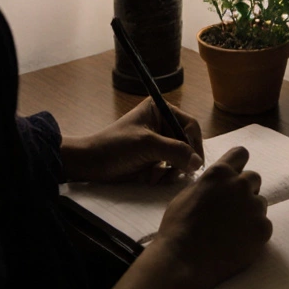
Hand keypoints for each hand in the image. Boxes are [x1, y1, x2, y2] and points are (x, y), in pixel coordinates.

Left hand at [61, 98, 203, 183]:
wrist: (90, 164)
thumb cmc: (115, 147)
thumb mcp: (147, 145)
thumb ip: (175, 150)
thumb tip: (198, 163)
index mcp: (160, 110)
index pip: (190, 125)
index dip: (194, 144)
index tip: (194, 163)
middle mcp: (162, 124)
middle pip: (187, 143)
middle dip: (181, 160)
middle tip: (174, 173)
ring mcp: (158, 142)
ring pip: (180, 158)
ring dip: (171, 170)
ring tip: (157, 176)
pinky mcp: (153, 159)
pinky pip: (170, 168)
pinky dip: (164, 176)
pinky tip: (150, 178)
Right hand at [108, 147, 271, 288]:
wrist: (184, 260)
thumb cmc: (178, 227)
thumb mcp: (187, 194)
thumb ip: (208, 184)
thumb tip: (217, 184)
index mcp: (220, 173)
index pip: (241, 154)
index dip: (238, 164)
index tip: (235, 174)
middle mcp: (240, 185)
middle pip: (253, 178)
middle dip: (245, 189)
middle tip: (231, 208)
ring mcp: (254, 207)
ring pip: (260, 203)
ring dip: (250, 211)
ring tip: (231, 229)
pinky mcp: (263, 229)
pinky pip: (264, 225)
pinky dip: (254, 232)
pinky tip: (237, 242)